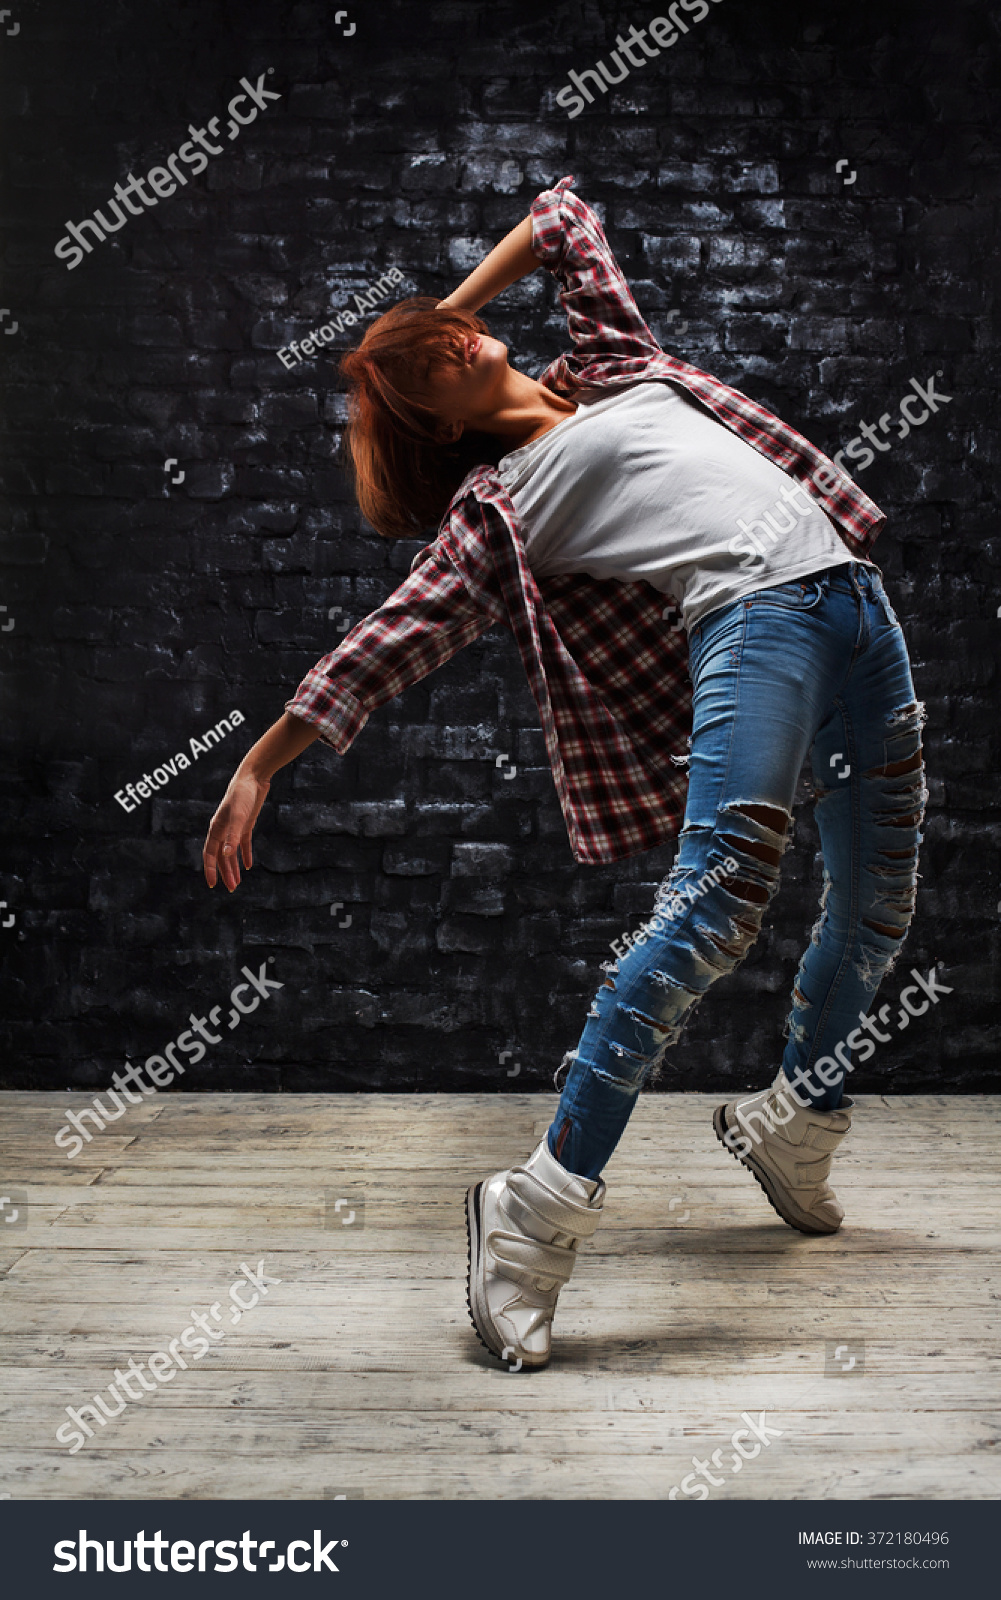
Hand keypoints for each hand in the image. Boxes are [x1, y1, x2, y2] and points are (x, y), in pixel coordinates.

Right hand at [202, 768, 269, 891]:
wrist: (253, 778)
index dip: (210, 870)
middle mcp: (222, 830)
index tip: (212, 885)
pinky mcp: (245, 824)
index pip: (210, 854)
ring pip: (231, 853)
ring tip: (237, 883)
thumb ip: (232, 836)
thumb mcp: (239, 816)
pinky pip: (243, 844)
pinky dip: (244, 855)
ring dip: (233, 867)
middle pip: (221, 856)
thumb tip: (226, 855)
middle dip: (225, 873)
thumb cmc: (243, 795)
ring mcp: (233, 827)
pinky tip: (247, 866)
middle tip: (231, 889)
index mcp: (216, 828)